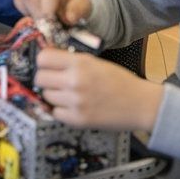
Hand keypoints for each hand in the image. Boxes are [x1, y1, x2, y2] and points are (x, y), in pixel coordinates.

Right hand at [13, 0, 91, 25]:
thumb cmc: (76, 1)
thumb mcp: (83, 6)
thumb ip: (77, 12)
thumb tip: (68, 19)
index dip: (47, 9)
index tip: (49, 25)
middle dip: (37, 14)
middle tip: (44, 28)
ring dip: (30, 12)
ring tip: (40, 21)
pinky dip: (22, 9)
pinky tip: (33, 15)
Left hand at [35, 49, 163, 132]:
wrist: (139, 103)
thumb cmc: (118, 80)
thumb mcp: (94, 61)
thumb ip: (71, 60)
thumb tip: (47, 59)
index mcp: (79, 63)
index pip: (43, 58)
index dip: (43, 61)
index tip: (47, 65)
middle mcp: (75, 81)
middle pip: (40, 78)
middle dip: (45, 78)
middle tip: (55, 80)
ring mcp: (76, 102)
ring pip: (46, 96)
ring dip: (53, 95)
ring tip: (66, 94)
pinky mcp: (78, 120)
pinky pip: (55, 113)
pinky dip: (60, 110)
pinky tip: (71, 106)